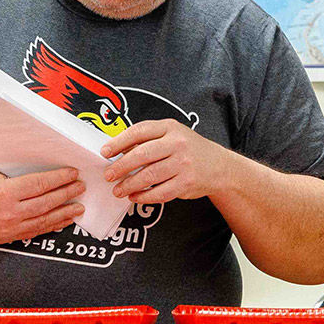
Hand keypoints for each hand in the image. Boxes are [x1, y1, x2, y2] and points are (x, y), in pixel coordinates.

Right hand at [0, 162, 84, 244]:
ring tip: (79, 207)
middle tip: (81, 187)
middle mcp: (8, 212)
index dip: (59, 179)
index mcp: (3, 192)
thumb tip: (32, 151)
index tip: (72, 174)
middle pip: (46, 202)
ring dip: (64, 213)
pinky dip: (50, 226)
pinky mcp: (7, 237)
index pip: (40, 184)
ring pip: (44, 221)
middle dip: (67, 194)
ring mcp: (8, 227)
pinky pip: (34, 232)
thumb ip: (8, 163)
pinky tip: (62, 221)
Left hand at [100, 119, 257, 204]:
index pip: (139, 131)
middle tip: (108, 175)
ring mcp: (183, 164)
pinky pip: (160, 192)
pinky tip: (134, 196)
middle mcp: (177, 144)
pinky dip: (144, 196)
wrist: (219, 166)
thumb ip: (148, 139)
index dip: (119, 142)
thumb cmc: (188, 149)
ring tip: (118, 190)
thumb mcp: (171, 134)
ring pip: (149, 176)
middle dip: (121, 166)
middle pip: (142, 155)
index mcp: (170, 127)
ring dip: (129, 185)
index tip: (105, 152)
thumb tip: (116, 150)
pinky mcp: (186, 183)